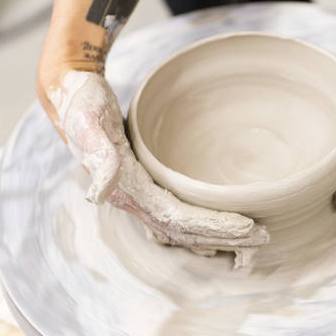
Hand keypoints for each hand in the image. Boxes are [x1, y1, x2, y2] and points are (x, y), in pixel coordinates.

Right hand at [44, 70, 268, 267]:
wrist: (73, 97)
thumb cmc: (83, 105)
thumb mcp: (87, 122)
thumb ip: (96, 155)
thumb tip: (99, 193)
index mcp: (126, 189)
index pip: (176, 218)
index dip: (211, 225)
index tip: (246, 226)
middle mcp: (134, 199)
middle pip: (184, 230)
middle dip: (223, 237)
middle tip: (263, 236)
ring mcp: (139, 195)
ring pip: (182, 228)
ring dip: (216, 235)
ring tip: (250, 237)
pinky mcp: (144, 185)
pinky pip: (176, 215)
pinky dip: (200, 226)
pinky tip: (217, 228)